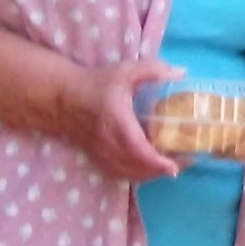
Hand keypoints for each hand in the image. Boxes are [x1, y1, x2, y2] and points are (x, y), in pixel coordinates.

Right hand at [63, 58, 182, 182]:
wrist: (61, 97)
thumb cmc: (95, 83)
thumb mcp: (125, 71)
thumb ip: (153, 70)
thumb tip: (181, 72)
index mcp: (117, 122)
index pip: (138, 149)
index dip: (157, 162)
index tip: (175, 166)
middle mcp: (109, 143)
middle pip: (138, 167)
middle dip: (161, 170)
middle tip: (183, 162)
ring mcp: (102, 153)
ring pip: (129, 173)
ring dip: (151, 174)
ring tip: (170, 165)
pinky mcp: (98, 158)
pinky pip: (120, 174)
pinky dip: (137, 175)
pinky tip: (149, 169)